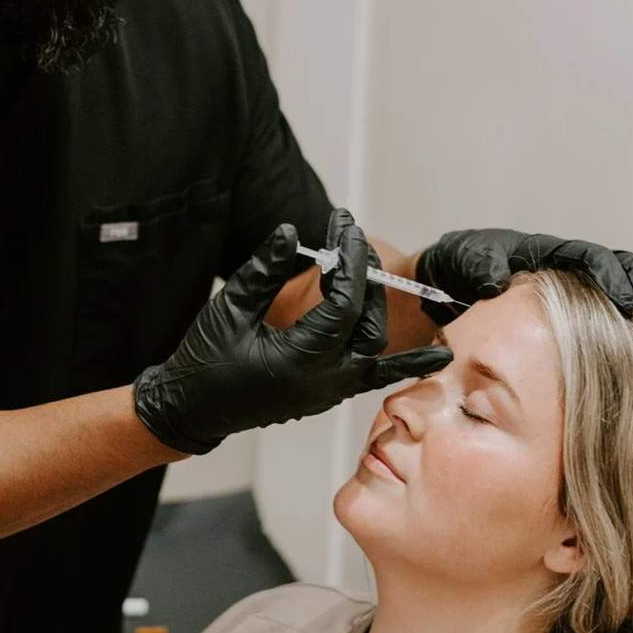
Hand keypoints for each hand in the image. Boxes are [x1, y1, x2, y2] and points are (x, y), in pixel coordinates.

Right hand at [135, 210, 453, 454]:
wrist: (192, 408)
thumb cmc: (204, 362)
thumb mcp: (229, 309)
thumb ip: (264, 270)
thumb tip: (291, 231)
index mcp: (300, 359)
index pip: (345, 301)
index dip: (349, 258)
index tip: (343, 224)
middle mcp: (325, 380)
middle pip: (367, 321)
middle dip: (364, 276)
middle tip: (351, 240)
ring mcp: (330, 391)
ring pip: (376, 348)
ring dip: (376, 307)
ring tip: (371, 271)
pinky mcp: (328, 393)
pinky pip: (375, 377)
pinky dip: (406, 364)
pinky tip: (440, 354)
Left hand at [416, 229, 632, 334]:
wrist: (438, 289)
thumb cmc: (457, 266)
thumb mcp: (466, 259)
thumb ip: (481, 265)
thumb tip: (497, 282)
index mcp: (552, 255)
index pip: (598, 261)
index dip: (618, 280)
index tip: (629, 305)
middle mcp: (570, 275)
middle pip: (626, 280)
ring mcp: (570, 301)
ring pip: (619, 310)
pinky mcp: (565, 328)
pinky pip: (600, 335)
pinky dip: (618, 350)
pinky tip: (629, 376)